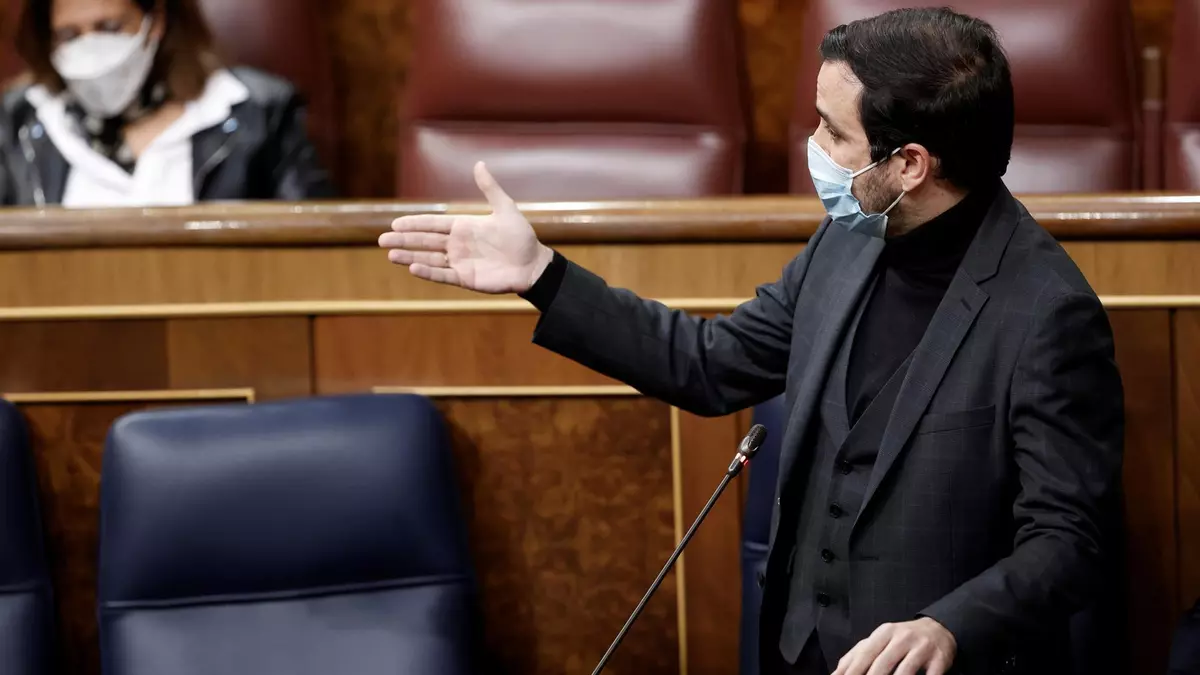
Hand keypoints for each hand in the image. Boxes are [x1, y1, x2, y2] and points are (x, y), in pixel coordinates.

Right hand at [378, 161, 553, 293]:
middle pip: (425, 241)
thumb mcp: (505, 209)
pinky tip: (413, 268)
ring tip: (391, 255)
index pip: (432, 224)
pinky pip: (443, 275)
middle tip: (382, 240)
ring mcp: (460, 262)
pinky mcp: (465, 279)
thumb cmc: (521, 237)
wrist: (533, 264)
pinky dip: (428, 272)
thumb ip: (490, 188)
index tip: (395, 223)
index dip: (414, 223)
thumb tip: (479, 164)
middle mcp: (457, 244)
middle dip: (404, 241)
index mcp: (463, 227)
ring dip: (410, 257)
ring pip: (429, 258)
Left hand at [833, 618, 955, 674]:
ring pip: (905, 671)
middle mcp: (902, 638)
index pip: (864, 653)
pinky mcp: (939, 659)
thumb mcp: (880, 639)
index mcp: (883, 633)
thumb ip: (858, 654)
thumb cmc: (902, 638)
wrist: (938, 629)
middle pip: (882, 663)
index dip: (854, 670)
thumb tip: (837, 672)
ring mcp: (921, 648)